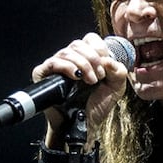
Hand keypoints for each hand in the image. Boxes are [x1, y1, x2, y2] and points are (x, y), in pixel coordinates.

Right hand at [32, 32, 130, 146]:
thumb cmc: (97, 104)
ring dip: (83, 65)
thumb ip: (119, 70)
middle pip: (79, 44)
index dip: (100, 49)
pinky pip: (53, 63)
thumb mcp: (116, 86)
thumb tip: (107, 59)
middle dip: (93, 59)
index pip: (90, 39)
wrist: (84, 123)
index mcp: (86, 57)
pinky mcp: (43, 75)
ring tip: (91, 82)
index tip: (105, 67)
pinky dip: (67, 67)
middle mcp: (70, 59)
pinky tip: (76, 77)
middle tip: (99, 77)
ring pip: (67, 52)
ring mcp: (56, 66)